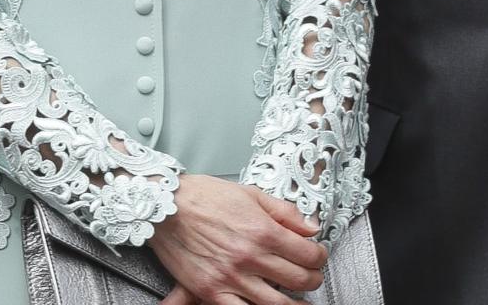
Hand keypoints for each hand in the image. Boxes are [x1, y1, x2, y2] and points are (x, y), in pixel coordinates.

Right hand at [148, 174, 326, 304]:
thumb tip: (311, 227)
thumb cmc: (206, 197)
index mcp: (263, 230)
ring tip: (299, 301)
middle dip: (312, 280)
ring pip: (275, 304)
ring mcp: (230, 278)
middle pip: (297, 280)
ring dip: (294, 304)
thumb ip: (285, 212)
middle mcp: (250, 257)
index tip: (318, 256)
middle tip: (313, 277)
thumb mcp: (252, 194)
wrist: (167, 207)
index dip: (319, 257)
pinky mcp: (210, 291)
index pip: (306, 253)